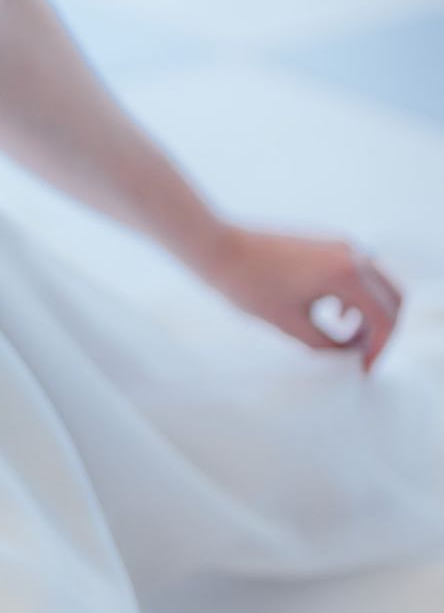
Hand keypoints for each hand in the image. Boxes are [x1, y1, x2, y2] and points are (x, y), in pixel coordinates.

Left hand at [199, 223, 403, 371]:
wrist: (219, 248)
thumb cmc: (249, 284)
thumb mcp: (291, 324)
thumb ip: (327, 343)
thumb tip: (350, 352)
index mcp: (347, 273)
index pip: (385, 317)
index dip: (379, 349)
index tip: (365, 370)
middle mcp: (353, 254)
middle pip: (392, 298)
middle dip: (383, 331)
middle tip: (365, 358)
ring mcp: (341, 244)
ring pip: (377, 284)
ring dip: (371, 313)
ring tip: (349, 340)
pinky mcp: (328, 243)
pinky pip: (359, 273)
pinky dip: (357, 297)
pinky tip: (336, 316)